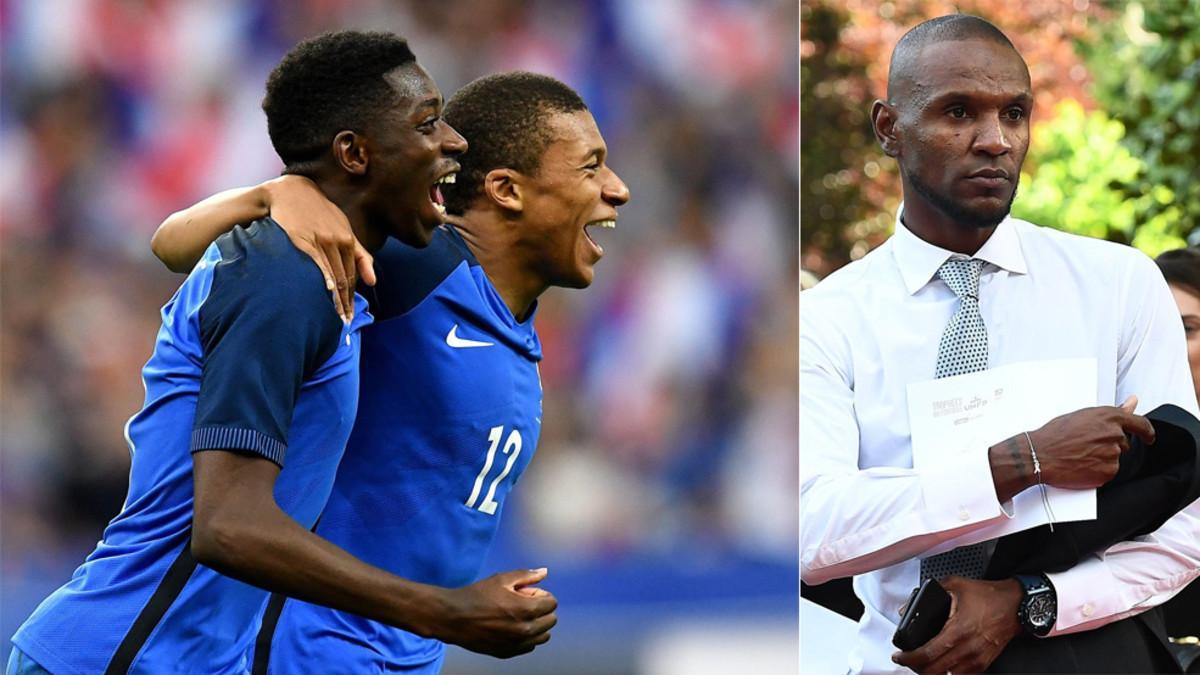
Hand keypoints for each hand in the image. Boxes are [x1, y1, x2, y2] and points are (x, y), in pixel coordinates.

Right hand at [262, 175, 375, 322]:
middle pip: (344, 279)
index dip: (353, 297)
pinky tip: (326, 292)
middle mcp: (338, 241)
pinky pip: (316, 262)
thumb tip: (373, 281)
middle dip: (346, 302)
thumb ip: (360, 254)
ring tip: (335, 316)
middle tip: (345, 322)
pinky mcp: (303, 240)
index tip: (350, 315)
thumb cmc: (318, 212)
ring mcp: (321, 240)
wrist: (290, 192)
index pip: (353, 276)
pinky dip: (323, 278)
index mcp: (349, 240)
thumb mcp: (344, 228)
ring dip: (335, 298)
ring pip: (332, 274)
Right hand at [430, 568, 557, 657]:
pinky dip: (526, 637)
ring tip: (518, 616)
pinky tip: (511, 627)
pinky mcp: (508, 652)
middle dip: (541, 609)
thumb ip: (527, 576)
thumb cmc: (477, 595)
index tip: (526, 593)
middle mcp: (525, 630)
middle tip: (521, 603)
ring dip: (536, 625)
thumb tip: (545, 572)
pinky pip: (529, 646)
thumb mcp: (502, 579)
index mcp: (527, 609)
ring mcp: (517, 644)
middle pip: (551, 620)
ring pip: (543, 636)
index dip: (540, 595)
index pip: (552, 603)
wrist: (453, 617)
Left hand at [893, 577, 1022, 673]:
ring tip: (922, 663)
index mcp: (958, 630)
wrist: (1016, 605)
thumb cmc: (990, 596)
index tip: (898, 656)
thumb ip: (930, 592)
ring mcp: (977, 658)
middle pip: (934, 671)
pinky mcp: (984, 663)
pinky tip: (941, 664)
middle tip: (907, 660)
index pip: (928, 653)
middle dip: (916, 667)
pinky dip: (948, 672)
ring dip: (932, 672)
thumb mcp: (956, 585)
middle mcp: (968, 648)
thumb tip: (909, 607)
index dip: (909, 658)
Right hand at [1029, 395, 1153, 489]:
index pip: (1140, 424)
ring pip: (1115, 458)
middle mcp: (1114, 434)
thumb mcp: (1083, 416)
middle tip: (1086, 446)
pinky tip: (1081, 465)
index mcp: (1109, 417)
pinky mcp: (1108, 472)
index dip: (1146, 432)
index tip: (1148, 436)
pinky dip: (1098, 471)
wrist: (1040, 456)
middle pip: (1123, 443)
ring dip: (1102, 458)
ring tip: (1080, 455)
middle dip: (1110, 445)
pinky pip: (1109, 472)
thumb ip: (1113, 412)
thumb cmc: (1055, 435)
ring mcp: (1112, 454)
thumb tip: (1132, 402)